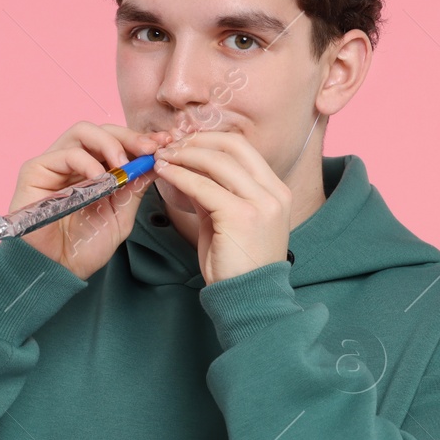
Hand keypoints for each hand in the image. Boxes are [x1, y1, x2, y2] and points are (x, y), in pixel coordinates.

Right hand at [14, 122, 172, 279]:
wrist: (57, 270)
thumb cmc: (84, 247)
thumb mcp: (120, 214)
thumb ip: (134, 187)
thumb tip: (156, 161)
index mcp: (94, 170)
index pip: (117, 142)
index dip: (140, 140)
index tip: (164, 144)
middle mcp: (73, 163)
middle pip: (101, 130)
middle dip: (129, 137)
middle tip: (148, 149)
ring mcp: (54, 164)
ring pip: (82, 132)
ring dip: (109, 144)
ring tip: (123, 165)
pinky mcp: (35, 170)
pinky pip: (64, 153)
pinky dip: (86, 161)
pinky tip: (100, 179)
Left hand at [151, 130, 292, 284]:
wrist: (248, 299)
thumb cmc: (236, 264)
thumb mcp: (230, 220)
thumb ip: (216, 193)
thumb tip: (188, 169)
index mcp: (276, 191)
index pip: (242, 148)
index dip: (210, 140)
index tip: (184, 142)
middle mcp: (274, 192)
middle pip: (232, 147)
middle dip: (196, 141)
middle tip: (170, 146)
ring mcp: (261, 203)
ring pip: (216, 162)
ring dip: (184, 156)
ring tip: (162, 158)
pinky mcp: (241, 215)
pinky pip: (203, 186)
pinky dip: (179, 176)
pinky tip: (164, 174)